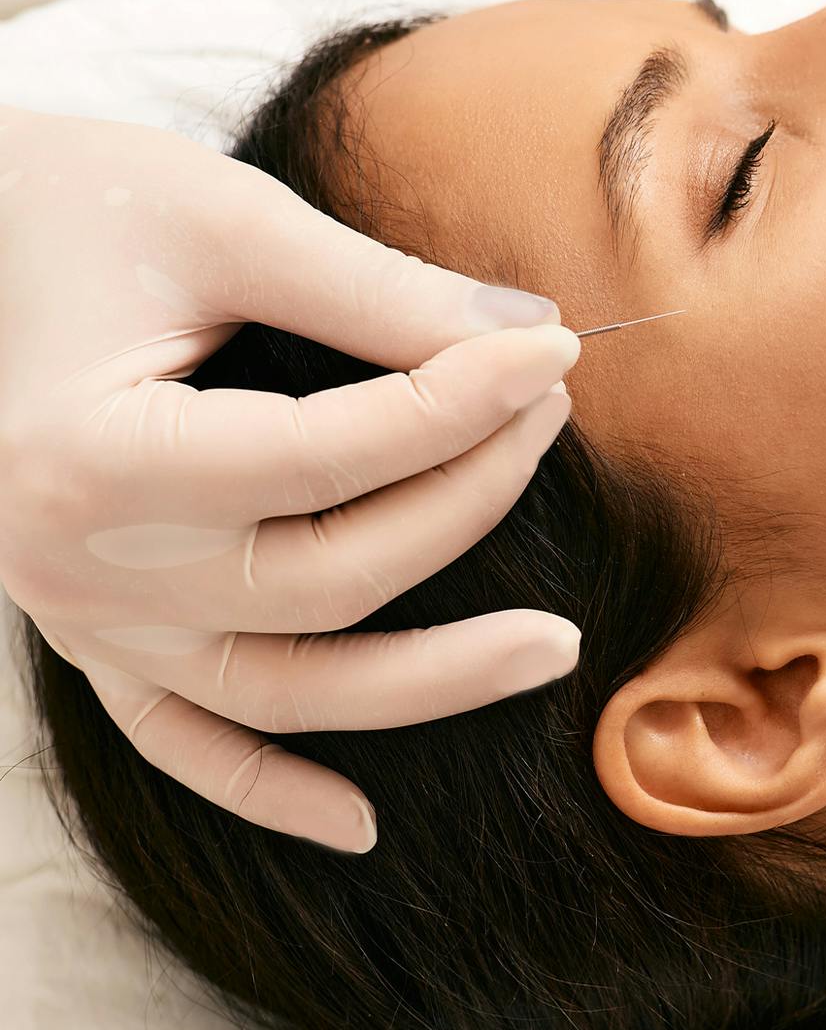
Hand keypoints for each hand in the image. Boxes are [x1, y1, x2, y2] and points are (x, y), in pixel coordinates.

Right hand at [0, 106, 582, 851]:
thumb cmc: (63, 204)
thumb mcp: (218, 218)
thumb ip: (375, 288)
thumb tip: (531, 332)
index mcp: (88, 459)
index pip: (326, 458)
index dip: (461, 405)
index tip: (553, 352)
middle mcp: (74, 567)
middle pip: (329, 580)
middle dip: (468, 502)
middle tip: (553, 420)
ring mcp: (79, 618)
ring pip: (283, 691)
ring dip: (428, 681)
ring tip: (557, 648)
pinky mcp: (87, 633)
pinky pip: (179, 741)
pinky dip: (264, 785)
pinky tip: (362, 824)